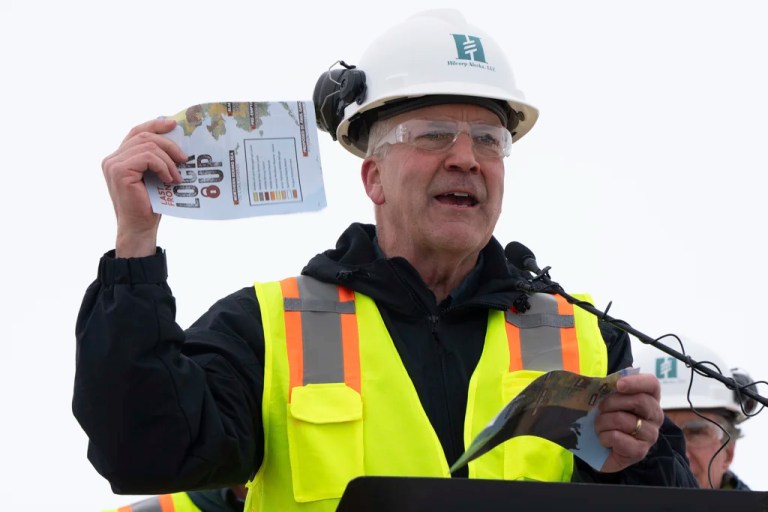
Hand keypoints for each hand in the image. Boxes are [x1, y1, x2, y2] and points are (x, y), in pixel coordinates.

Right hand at [101, 118, 186, 256]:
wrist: (140, 227)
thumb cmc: (150, 204)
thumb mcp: (155, 175)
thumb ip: (157, 158)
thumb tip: (176, 137)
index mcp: (119, 157)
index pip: (137, 132)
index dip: (155, 124)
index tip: (173, 124)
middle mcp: (112, 158)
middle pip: (144, 136)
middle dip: (168, 144)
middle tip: (185, 158)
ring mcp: (113, 164)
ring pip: (148, 146)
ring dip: (168, 160)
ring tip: (177, 175)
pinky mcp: (119, 171)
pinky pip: (147, 157)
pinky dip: (162, 166)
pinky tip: (169, 179)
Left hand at [594, 372, 663, 472]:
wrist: (604, 451)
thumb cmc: (608, 419)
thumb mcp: (609, 400)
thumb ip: (611, 388)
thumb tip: (606, 379)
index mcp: (650, 398)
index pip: (652, 384)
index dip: (636, 381)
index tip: (618, 384)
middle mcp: (655, 416)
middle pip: (639, 401)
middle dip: (611, 402)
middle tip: (600, 408)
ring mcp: (650, 435)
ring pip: (622, 419)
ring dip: (602, 422)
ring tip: (599, 427)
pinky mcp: (640, 451)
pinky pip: (616, 437)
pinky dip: (604, 437)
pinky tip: (604, 440)